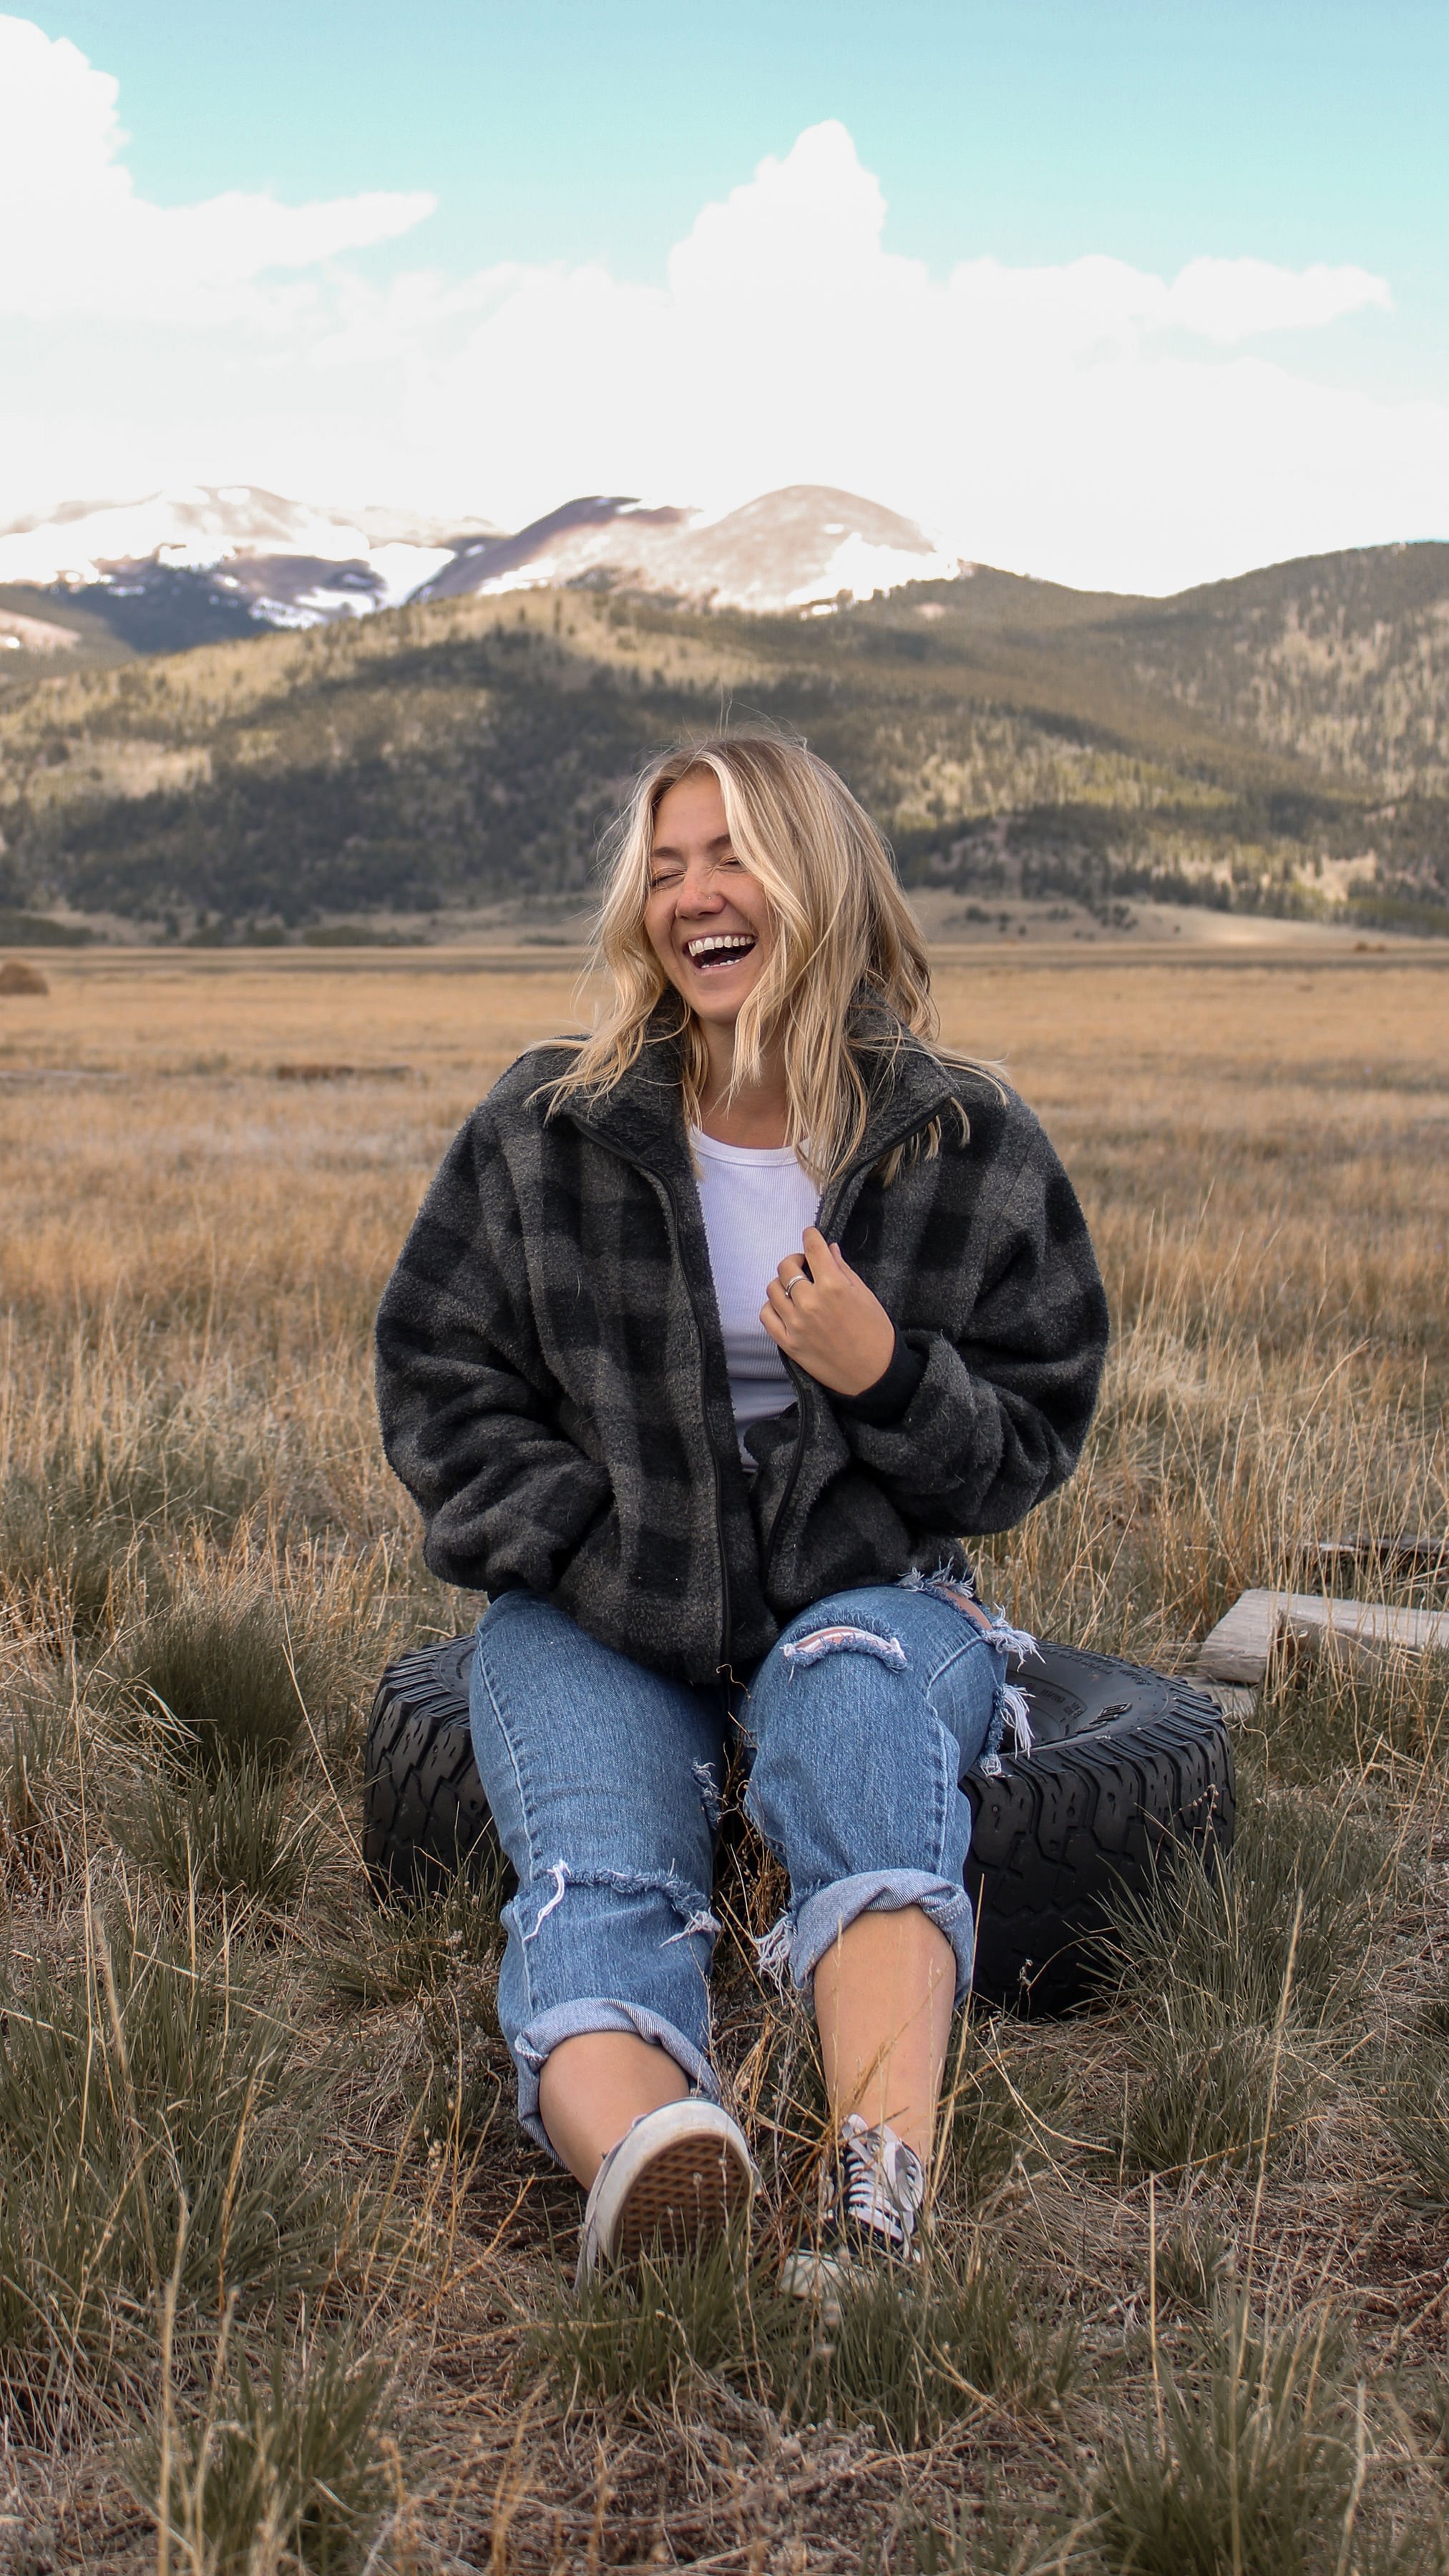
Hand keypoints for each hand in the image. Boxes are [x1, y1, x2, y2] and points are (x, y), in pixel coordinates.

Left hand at [761, 1224, 895, 1397]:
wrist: (873, 1375)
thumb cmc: (876, 1334)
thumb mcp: (866, 1296)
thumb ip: (843, 1270)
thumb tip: (829, 1249)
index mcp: (834, 1286)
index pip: (813, 1248)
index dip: (810, 1236)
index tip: (810, 1235)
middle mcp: (810, 1302)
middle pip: (786, 1266)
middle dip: (796, 1260)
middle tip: (805, 1267)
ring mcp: (796, 1323)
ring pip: (773, 1289)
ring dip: (783, 1283)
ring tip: (797, 1289)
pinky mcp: (788, 1343)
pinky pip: (766, 1315)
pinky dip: (773, 1306)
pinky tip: (786, 1307)